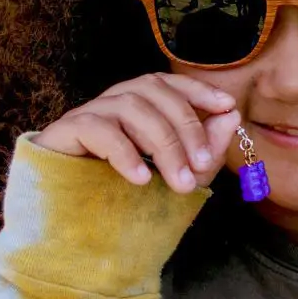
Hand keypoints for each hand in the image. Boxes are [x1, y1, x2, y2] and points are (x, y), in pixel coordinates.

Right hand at [27, 73, 238, 191]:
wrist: (68, 216)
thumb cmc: (127, 190)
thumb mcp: (177, 173)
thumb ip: (206, 149)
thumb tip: (231, 117)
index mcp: (139, 104)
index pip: (168, 83)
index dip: (198, 89)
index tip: (227, 106)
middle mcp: (114, 101)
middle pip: (154, 92)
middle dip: (186, 128)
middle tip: (202, 166)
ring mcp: (88, 113)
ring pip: (131, 106)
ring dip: (163, 144)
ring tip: (178, 182)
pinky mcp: (66, 131)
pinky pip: (98, 129)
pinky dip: (125, 153)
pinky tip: (141, 179)